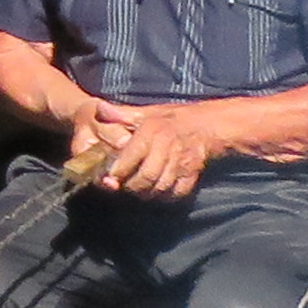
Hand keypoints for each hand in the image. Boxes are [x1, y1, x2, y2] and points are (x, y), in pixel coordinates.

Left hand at [76, 100, 209, 198]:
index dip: (118, 171)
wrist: (206, 125)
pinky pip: (175, 193)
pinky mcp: (192, 174)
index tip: (108, 177)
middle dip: (130, 186)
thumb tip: (100, 110)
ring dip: (145, 193)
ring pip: (159, 187)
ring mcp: (182, 162)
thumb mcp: (145, 112)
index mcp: (153, 131)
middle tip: (121, 186)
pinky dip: (163, 196)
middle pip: (145, 177)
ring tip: (136, 189)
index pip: (131, 157)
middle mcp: (168, 147)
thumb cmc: (170, 119)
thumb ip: (121, 115)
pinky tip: (155, 189)